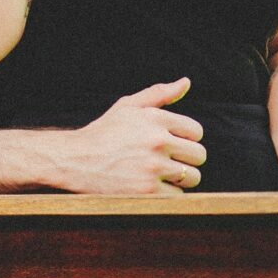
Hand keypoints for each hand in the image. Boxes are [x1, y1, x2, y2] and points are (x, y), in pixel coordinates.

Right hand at [51, 77, 205, 195]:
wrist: (78, 159)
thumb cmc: (105, 131)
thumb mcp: (128, 106)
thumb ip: (159, 94)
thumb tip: (186, 82)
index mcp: (155, 118)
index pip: (196, 131)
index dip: (187, 138)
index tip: (174, 143)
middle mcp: (157, 141)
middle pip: (199, 155)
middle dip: (188, 158)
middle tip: (171, 160)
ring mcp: (153, 167)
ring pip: (193, 177)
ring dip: (181, 178)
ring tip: (162, 173)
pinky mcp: (148, 191)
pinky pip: (178, 195)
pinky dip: (168, 194)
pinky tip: (151, 186)